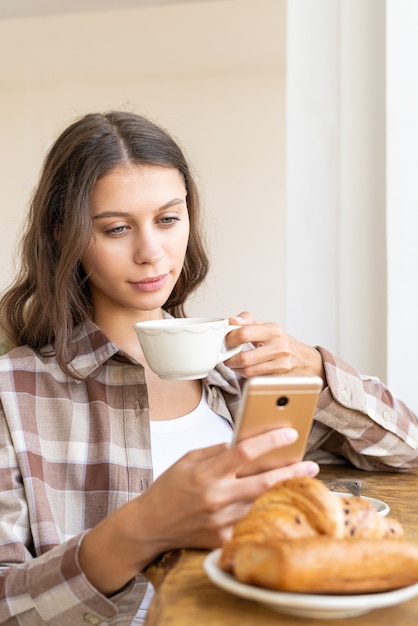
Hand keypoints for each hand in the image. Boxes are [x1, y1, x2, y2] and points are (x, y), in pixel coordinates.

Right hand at [79, 429, 318, 593]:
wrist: (149, 526)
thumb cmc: (168, 489)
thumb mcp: (187, 459)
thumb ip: (215, 452)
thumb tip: (240, 446)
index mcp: (206, 473)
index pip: (244, 452)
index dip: (270, 440)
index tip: (290, 432)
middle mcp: (215, 497)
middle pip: (263, 482)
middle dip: (291, 472)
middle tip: (311, 465)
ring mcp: (219, 521)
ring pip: (260, 504)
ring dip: (280, 494)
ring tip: (298, 484)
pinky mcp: (220, 539)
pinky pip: (247, 524)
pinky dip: (258, 514)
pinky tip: (270, 508)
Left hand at [225, 311, 325, 383]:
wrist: (303, 360)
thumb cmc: (281, 342)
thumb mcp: (267, 326)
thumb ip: (248, 320)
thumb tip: (232, 320)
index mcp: (273, 331)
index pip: (244, 334)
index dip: (230, 339)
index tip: (227, 341)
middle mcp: (279, 347)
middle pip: (244, 358)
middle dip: (230, 359)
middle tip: (227, 357)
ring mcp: (281, 365)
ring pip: (248, 372)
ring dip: (236, 369)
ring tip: (235, 364)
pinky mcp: (279, 379)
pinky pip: (255, 380)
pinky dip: (246, 376)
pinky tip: (247, 370)